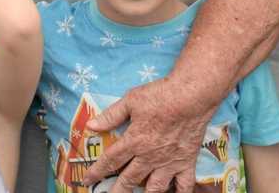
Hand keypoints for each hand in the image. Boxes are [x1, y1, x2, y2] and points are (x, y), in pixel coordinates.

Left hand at [84, 76, 216, 191]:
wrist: (191, 96)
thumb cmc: (160, 96)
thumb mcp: (131, 100)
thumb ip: (111, 115)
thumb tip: (92, 125)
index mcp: (133, 141)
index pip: (110, 161)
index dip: (96, 172)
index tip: (87, 180)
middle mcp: (149, 156)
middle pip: (129, 179)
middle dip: (117, 190)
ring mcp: (169, 162)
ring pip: (154, 188)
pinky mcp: (187, 161)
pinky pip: (184, 185)